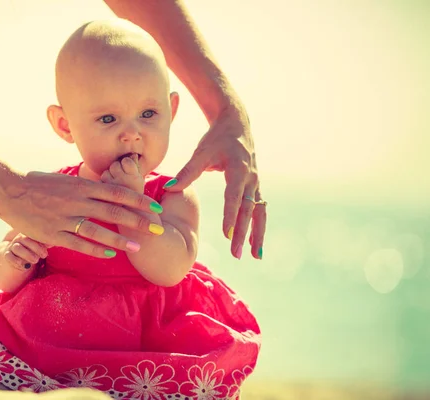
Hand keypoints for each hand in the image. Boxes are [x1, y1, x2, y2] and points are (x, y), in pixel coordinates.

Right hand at [0, 170, 162, 257]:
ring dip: (120, 240)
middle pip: (115, 212)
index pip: (118, 192)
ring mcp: (65, 217)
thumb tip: (108, 191)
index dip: (140, 200)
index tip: (156, 208)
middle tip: (158, 230)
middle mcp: (77, 200)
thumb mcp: (67, 180)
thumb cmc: (40, 184)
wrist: (9, 189)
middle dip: (139, 221)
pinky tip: (110, 255)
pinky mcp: (53, 233)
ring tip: (137, 247)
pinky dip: (95, 250)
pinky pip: (78, 243)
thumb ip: (88, 187)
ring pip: (98, 231)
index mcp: (83, 185)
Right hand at [3, 233, 48, 269]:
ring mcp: (11, 246)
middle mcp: (18, 239)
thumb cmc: (33, 250)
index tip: (46, 252)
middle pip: (24, 239)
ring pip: (16, 247)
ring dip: (27, 254)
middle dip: (35, 248)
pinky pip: (8, 256)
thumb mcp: (40, 246)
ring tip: (35, 261)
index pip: (32, 234)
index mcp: (27, 234)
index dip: (40, 243)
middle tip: (44, 256)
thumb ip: (45, 243)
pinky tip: (25, 266)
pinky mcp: (7, 255)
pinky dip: (16, 261)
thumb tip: (52, 242)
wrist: (18, 257)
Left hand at [100, 155, 144, 193]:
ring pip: (106, 173)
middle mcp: (123, 183)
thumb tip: (131, 154)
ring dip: (110, 176)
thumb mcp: (139, 180)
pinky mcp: (102, 195)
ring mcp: (111, 189)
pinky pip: (100, 182)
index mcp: (135, 179)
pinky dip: (104, 184)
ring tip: (117, 185)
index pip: (127, 161)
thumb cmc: (136, 196)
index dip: (127, 162)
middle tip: (122, 177)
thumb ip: (135, 166)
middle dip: (117, 168)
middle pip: (115, 165)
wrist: (131, 217)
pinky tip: (110, 191)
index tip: (129, 168)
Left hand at [163, 104, 266, 259]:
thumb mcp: (201, 152)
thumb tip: (170, 188)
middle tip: (236, 254)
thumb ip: (187, 172)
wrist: (236, 124)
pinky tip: (255, 244)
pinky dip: (258, 226)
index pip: (233, 197)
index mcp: (237, 169)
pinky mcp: (255, 186)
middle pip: (247, 210)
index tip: (227, 235)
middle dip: (243, 234)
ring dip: (257, 234)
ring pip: (259, 213)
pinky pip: (259, 210)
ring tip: (255, 256)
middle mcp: (250, 178)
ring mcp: (255, 183)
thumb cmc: (216, 138)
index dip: (230, 216)